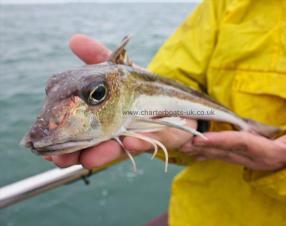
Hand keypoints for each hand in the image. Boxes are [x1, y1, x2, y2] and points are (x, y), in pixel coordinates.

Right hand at [45, 34, 196, 168]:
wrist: (176, 102)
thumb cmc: (139, 88)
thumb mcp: (117, 70)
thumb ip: (97, 56)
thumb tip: (74, 39)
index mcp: (99, 117)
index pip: (75, 131)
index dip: (61, 140)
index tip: (47, 146)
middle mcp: (114, 132)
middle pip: (91, 148)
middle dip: (76, 154)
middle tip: (61, 160)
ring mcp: (136, 137)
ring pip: (116, 150)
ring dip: (102, 155)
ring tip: (90, 158)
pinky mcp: (159, 138)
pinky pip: (149, 142)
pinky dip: (138, 142)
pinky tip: (130, 141)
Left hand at [181, 121, 285, 170]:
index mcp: (266, 151)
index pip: (240, 144)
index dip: (221, 140)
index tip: (202, 138)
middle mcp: (251, 157)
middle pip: (223, 150)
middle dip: (202, 145)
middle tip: (181, 140)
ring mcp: (245, 159)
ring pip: (220, 153)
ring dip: (201, 149)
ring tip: (181, 144)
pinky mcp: (242, 157)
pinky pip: (221, 154)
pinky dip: (207, 152)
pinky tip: (194, 150)